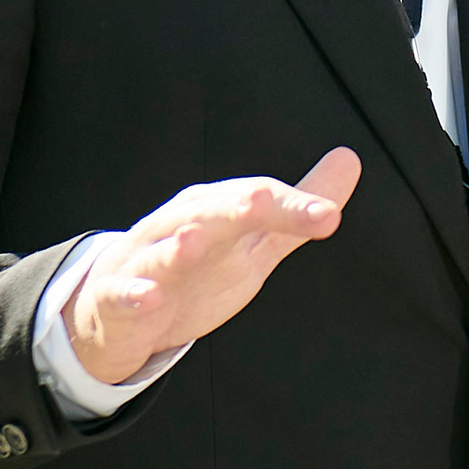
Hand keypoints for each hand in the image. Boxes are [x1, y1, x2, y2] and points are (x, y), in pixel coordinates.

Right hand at [61, 147, 361, 389]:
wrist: (118, 309)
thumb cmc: (195, 269)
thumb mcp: (254, 242)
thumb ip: (298, 212)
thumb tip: (350, 159)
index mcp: (216, 210)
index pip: (257, 200)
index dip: (293, 208)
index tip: (328, 215)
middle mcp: (179, 226)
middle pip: (210, 214)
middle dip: (235, 207)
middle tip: (262, 202)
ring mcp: (145, 261)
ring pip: (160, 252)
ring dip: (175, 248)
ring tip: (192, 242)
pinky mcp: (118, 299)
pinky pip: (124, 296)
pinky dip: (133, 296)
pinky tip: (148, 300)